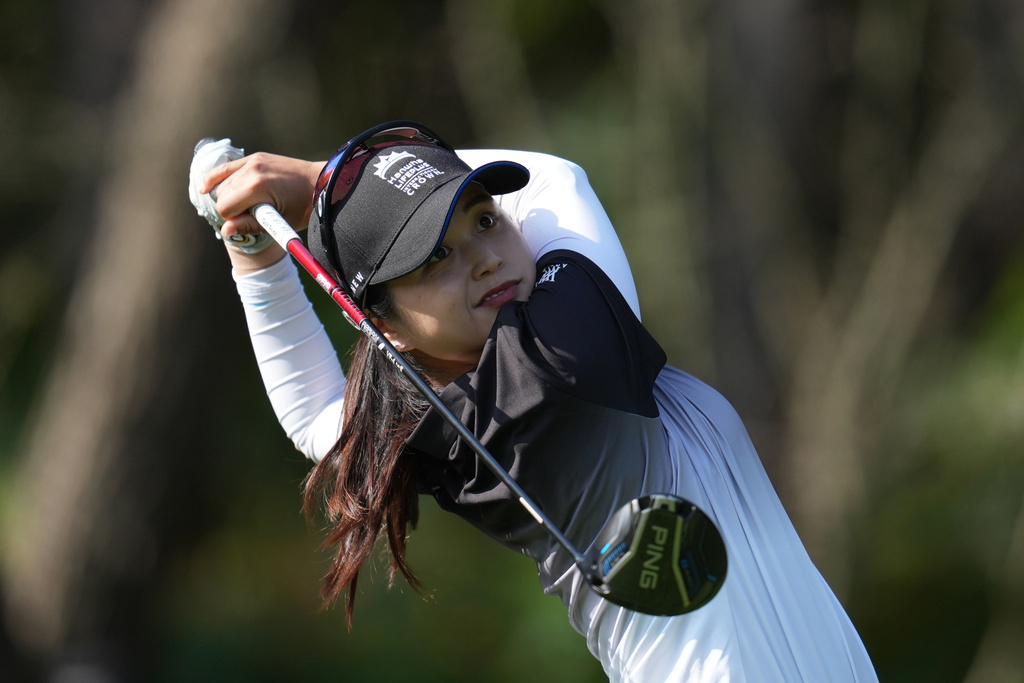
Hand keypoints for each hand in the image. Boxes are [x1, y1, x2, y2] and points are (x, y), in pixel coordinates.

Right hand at [200, 153, 323, 240]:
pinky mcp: (255, 158)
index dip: (235, 221)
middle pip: (222, 196)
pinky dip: (216, 177)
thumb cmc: (305, 206)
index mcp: (257, 186)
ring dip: (227, 197)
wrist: (323, 183)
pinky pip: (226, 168)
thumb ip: (251, 226)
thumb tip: (226, 231)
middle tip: (252, 216)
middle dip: (232, 209)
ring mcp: (252, 161)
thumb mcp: (280, 222)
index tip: (251, 223)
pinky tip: (205, 187)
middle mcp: (251, 169)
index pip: (226, 208)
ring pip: (223, 184)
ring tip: (245, 206)